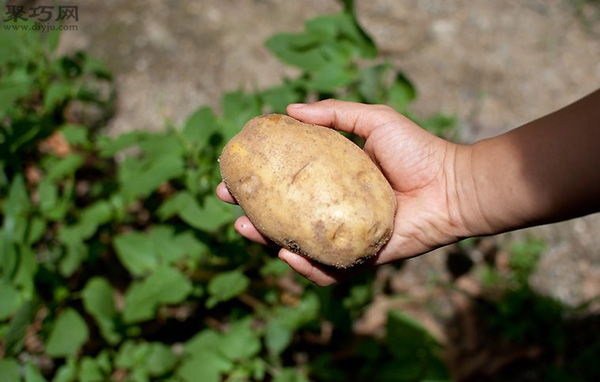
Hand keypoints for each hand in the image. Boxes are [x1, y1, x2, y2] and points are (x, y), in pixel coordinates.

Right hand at [217, 99, 468, 285]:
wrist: (452, 184)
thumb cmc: (417, 150)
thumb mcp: (373, 121)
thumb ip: (335, 112)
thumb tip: (289, 109)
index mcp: (333, 184)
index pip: (288, 184)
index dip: (258, 180)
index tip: (235, 171)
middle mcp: (334, 212)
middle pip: (285, 218)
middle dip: (252, 213)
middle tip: (231, 203)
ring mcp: (345, 238)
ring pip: (299, 247)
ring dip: (268, 242)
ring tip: (246, 229)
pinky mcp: (361, 260)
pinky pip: (328, 271)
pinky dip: (307, 268)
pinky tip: (288, 254)